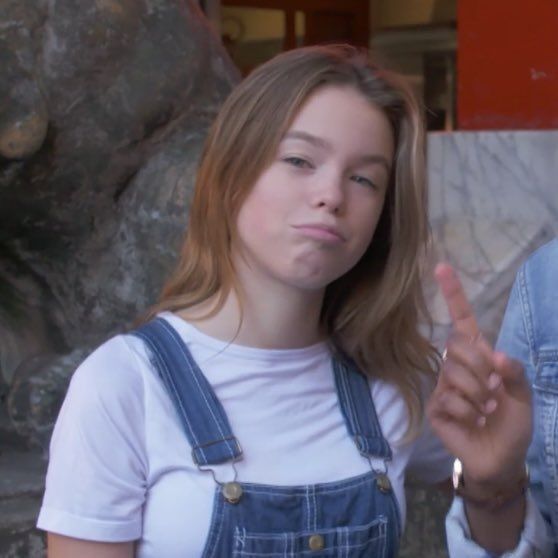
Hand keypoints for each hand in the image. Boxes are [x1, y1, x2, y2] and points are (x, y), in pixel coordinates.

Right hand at [427, 263, 531, 487]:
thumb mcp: (523, 396)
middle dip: (481, 367)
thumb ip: (515, 373)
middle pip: (456, 344)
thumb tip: (495, 355)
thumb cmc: (511, 423)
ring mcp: (442, 385)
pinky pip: (448, 397)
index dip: (453, 294)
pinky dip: (468, 411)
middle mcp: (456, 365)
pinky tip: (473, 421)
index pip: (462, 320)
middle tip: (494, 390)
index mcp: (479, 356)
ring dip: (477, 393)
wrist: (500, 458)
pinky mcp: (435, 406)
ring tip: (486, 411)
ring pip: (452, 371)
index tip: (442, 267)